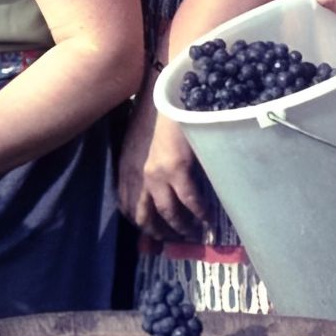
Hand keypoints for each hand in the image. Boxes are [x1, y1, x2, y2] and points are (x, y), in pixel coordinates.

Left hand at [117, 95, 204, 243]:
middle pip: (145, 217)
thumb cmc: (156, 115)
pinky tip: (207, 218)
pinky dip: (199, 214)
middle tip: (175, 239)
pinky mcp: (178, 169)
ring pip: (169, 213)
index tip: (153, 234)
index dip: (141, 224)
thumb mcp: (139, 145)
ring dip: (182, 227)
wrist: (169, 95)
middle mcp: (139, 176)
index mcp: (127, 169)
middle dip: (160, 232)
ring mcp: (158, 174)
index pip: (127, 207)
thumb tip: (157, 187)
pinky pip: (190, 201)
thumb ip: (143, 167)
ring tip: (194, 233)